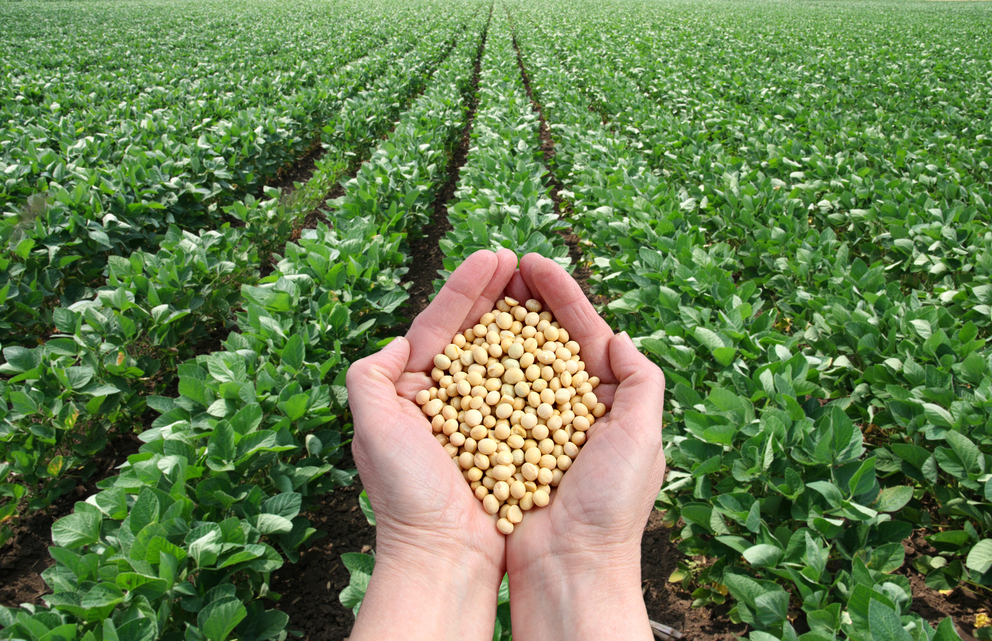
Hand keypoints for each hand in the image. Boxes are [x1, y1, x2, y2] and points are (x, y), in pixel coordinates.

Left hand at [345, 249, 517, 640]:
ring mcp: (479, 418)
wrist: (444, 555)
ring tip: (538, 285)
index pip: (438, 327)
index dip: (465, 289)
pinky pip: (524, 392)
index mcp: (410, 392)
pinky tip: (554, 339)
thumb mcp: (372, 428)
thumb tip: (397, 342)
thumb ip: (370, 377)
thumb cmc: (405, 494)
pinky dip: (537, 363)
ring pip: (500, 356)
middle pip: (472, 334)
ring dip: (518, 319)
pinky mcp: (508, 438)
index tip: (493, 256)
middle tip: (518, 259)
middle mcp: (445, 401)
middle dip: (493, 294)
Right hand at [503, 253, 665, 640]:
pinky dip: (473, 368)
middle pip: (544, 339)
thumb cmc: (610, 506)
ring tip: (478, 290)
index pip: (583, 332)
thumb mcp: (642, 437)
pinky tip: (458, 343)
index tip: (532, 261)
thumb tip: (617, 335)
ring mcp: (530, 424)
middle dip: (524, 300)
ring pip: (511, 362)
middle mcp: (567, 408)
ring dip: (496, 324)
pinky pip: (484, 397)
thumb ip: (640, 381)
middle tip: (500, 263)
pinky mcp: (498, 443)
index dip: (560, 294)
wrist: (568, 567)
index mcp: (607, 401)